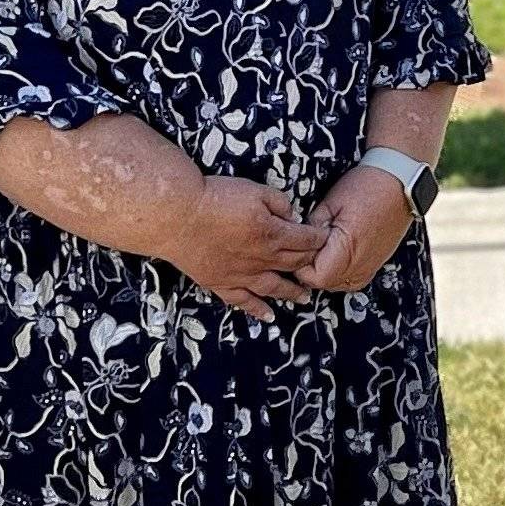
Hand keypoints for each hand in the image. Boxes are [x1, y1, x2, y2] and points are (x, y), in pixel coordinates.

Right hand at [161, 173, 319, 320]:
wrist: (178, 216)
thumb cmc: (215, 198)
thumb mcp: (255, 190)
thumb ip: (280, 203)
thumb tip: (293, 218)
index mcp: (273, 233)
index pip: (305, 239)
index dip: (318, 238)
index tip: (326, 238)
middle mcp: (262, 259)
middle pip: (294, 264)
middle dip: (310, 264)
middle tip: (320, 266)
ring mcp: (242, 275)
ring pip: (274, 288)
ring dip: (292, 293)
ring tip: (304, 299)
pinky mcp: (221, 283)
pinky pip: (244, 302)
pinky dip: (258, 310)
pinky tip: (268, 316)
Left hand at [300, 166, 415, 294]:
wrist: (400, 183)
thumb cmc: (368, 186)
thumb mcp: (331, 201)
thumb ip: (312, 226)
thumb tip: (296, 240)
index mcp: (348, 249)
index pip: (312, 277)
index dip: (299, 264)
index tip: (295, 246)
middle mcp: (360, 265)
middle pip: (322, 283)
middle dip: (308, 267)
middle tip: (305, 242)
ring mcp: (369, 268)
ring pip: (334, 284)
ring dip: (322, 269)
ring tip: (319, 245)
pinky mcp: (373, 266)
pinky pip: (348, 280)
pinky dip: (336, 271)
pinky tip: (332, 253)